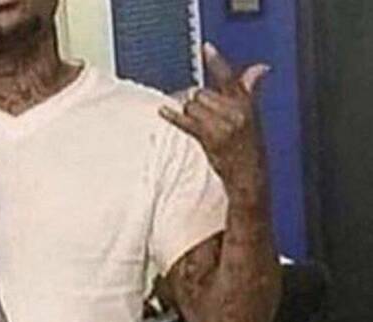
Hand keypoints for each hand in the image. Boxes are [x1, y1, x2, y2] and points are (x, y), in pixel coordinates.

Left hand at [159, 43, 269, 192]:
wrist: (249, 174)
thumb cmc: (249, 148)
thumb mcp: (253, 116)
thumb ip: (249, 91)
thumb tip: (258, 69)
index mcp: (246, 104)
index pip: (229, 77)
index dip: (216, 62)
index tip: (206, 48)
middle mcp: (234, 111)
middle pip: (203, 93)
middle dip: (198, 102)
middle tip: (203, 115)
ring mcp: (222, 125)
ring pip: (193, 106)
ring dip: (190, 113)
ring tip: (201, 125)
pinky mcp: (210, 138)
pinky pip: (187, 122)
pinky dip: (173, 116)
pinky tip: (163, 111)